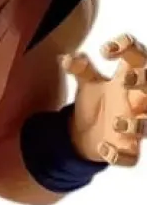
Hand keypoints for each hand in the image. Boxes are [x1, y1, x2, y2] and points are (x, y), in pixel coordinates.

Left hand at [62, 35, 146, 166]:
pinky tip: (104, 150)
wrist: (85, 133)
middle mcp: (136, 100)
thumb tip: (66, 59)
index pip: (137, 57)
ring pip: (146, 125)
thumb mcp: (87, 82)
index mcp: (128, 79)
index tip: (105, 50)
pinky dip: (119, 156)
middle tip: (127, 80)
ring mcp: (134, 125)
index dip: (126, 48)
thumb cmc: (95, 101)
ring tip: (116, 123)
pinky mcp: (127, 148)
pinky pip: (131, 156)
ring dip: (135, 125)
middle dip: (144, 81)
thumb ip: (80, 69)